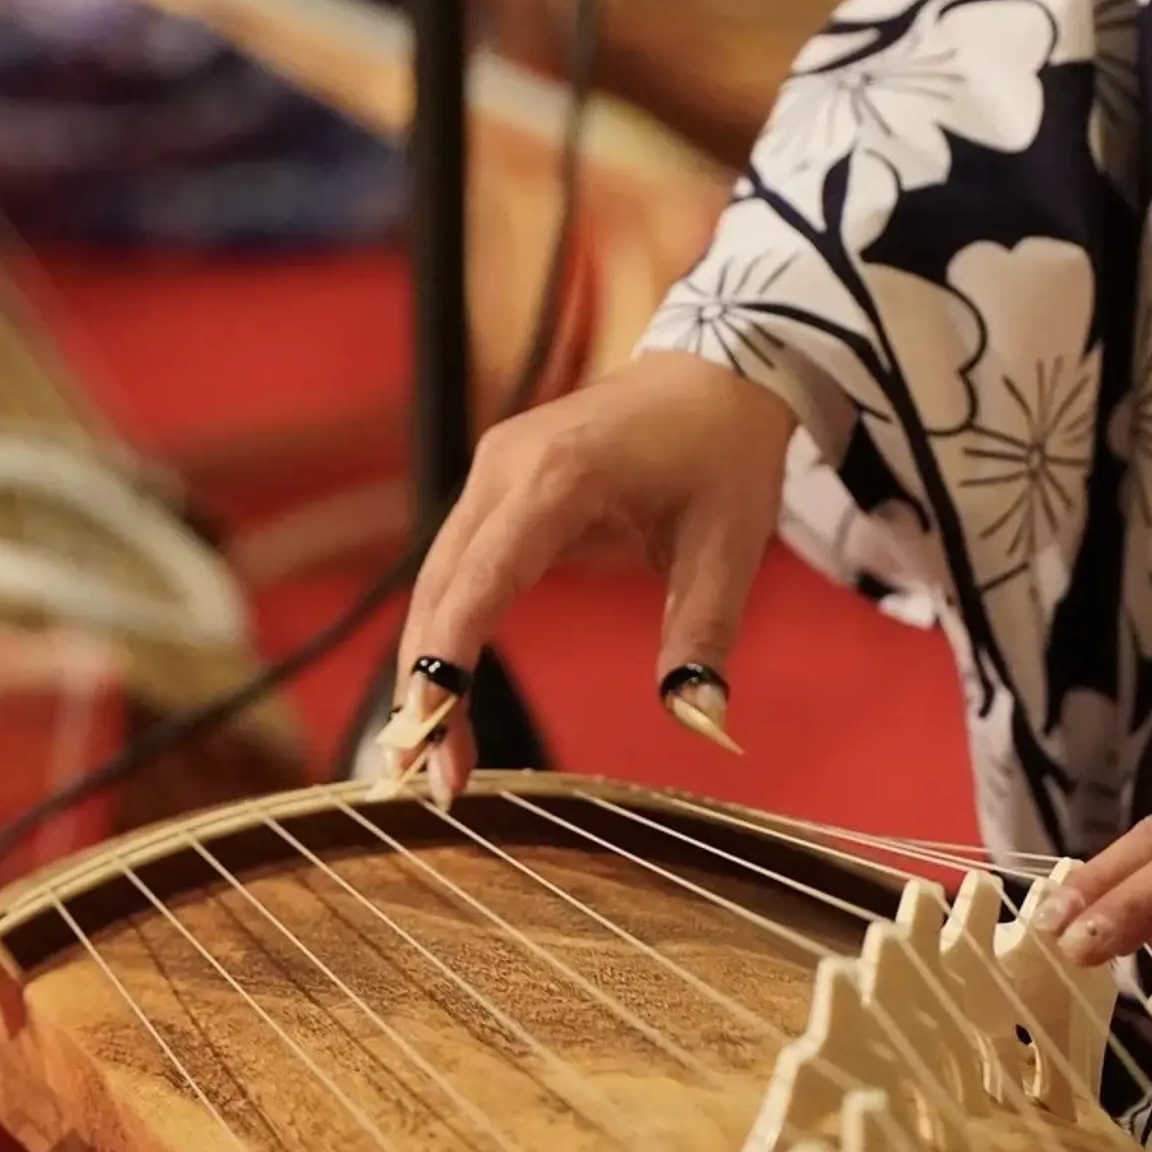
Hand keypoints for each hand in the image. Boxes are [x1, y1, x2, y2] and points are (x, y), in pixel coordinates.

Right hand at [378, 352, 798, 803]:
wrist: (716, 372)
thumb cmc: (724, 455)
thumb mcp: (730, 546)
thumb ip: (705, 633)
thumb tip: (703, 724)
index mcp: (559, 477)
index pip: (480, 581)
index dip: (447, 662)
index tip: (433, 736)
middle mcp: (506, 468)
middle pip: (439, 590)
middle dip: (424, 687)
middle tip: (422, 779)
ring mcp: (493, 472)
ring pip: (435, 582)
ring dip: (423, 666)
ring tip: (422, 755)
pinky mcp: (496, 485)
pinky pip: (456, 567)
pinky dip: (443, 632)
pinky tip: (441, 698)